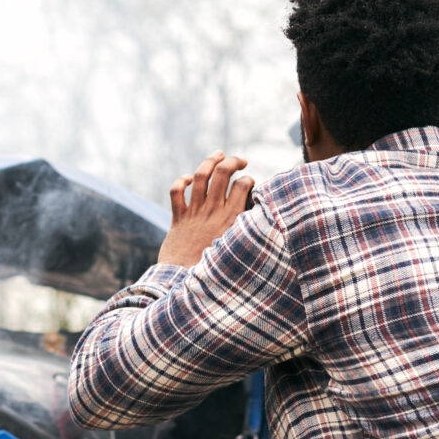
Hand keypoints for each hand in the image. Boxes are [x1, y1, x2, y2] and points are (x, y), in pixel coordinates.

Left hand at [159, 151, 251, 267]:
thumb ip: (248, 232)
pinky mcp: (178, 218)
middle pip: (222, 173)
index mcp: (231, 220)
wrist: (185, 283)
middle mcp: (212, 212)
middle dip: (233, 161)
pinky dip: (181, 181)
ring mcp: (194, 213)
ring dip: (210, 161)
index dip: (249, 180)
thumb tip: (262, 220)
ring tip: (219, 155)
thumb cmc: (217, 272)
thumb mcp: (239, 250)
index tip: (250, 185)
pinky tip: (189, 179)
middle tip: (240, 161)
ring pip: (201, 176)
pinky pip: (176, 191)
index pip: (243, 186)